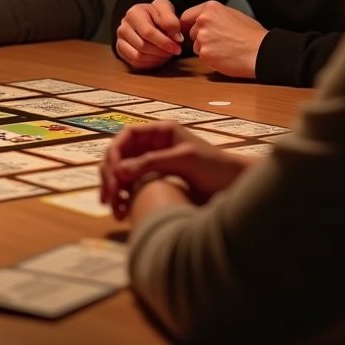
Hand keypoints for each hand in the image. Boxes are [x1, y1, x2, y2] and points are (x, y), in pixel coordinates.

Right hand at [99, 121, 245, 220]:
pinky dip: (125, 199)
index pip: (126, 136)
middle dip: (110, 175)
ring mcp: (154, 165)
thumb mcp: (184, 160)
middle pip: (120, 156)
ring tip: (115, 210)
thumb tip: (119, 170)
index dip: (115, 153)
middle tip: (108, 198)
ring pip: (123, 174)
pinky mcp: (157, 183)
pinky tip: (124, 212)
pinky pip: (133, 188)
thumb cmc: (215, 166)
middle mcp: (153, 146)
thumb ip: (152, 162)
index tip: (113, 174)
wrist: (236, 186)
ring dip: (114, 190)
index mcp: (160, 132)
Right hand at [115, 0, 184, 69]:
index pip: (148, 32)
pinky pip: (135, 63)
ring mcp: (120, 40)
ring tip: (167, 54)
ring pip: (138, 57)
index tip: (177, 48)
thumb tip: (176, 38)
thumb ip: (171, 21)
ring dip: (156, 59)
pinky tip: (158, 57)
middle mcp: (123, 27)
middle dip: (161, 52)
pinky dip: (149, 63)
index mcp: (133, 14)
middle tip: (174, 51)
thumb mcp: (166, 9)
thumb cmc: (157, 14)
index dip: (164, 42)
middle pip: (142, 46)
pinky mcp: (121, 51)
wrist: (147, 18)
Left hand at [179, 1, 266, 78]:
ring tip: (225, 48)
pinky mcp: (205, 53)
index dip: (190, 25)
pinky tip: (225, 56)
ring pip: (196, 46)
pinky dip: (211, 59)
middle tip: (221, 41)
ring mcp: (203, 37)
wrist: (260, 51)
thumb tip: (200, 20)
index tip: (193, 31)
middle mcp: (203, 20)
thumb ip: (213, 16)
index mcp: (210, 8)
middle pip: (192, 32)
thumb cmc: (251, 34)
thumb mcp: (231, 14)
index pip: (187, 16)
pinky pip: (202, 57)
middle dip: (202, 38)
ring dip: (206, 49)